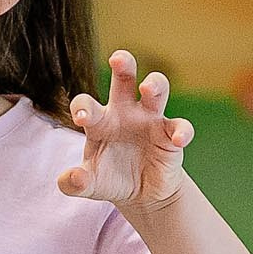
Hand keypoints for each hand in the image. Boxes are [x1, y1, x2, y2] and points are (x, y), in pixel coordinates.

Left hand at [60, 51, 193, 208]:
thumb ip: (75, 183)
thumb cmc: (111, 179)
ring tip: (148, 87)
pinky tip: (178, 140)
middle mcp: (125, 112)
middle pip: (124, 80)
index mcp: (100, 121)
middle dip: (123, 66)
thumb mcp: (91, 185)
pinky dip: (181, 131)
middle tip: (117, 59)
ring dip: (155, 84)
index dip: (83, 106)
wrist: (141, 194)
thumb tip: (70, 178)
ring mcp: (150, 120)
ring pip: (156, 92)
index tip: (81, 117)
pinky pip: (180, 126)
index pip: (87, 104)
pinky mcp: (171, 134)